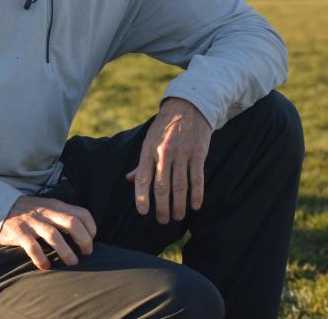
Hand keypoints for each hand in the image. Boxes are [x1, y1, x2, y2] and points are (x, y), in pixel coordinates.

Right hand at [0, 196, 96, 269]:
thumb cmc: (29, 212)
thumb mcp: (48, 207)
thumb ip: (63, 216)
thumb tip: (84, 233)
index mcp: (56, 205)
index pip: (81, 213)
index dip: (91, 228)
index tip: (91, 240)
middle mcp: (46, 212)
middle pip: (72, 222)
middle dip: (84, 240)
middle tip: (86, 253)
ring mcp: (32, 222)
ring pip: (54, 235)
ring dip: (66, 251)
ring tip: (72, 262)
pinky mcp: (19, 232)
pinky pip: (33, 247)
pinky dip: (41, 258)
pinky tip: (46, 266)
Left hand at [125, 97, 211, 223]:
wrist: (188, 107)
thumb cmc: (165, 128)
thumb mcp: (149, 141)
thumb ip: (141, 163)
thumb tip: (129, 180)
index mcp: (148, 150)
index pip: (143, 178)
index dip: (142, 196)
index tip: (143, 212)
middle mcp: (164, 153)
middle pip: (162, 186)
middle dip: (162, 207)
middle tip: (163, 221)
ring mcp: (182, 153)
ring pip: (180, 185)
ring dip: (179, 204)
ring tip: (178, 216)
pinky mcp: (198, 153)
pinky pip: (197, 177)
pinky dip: (197, 193)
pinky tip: (195, 205)